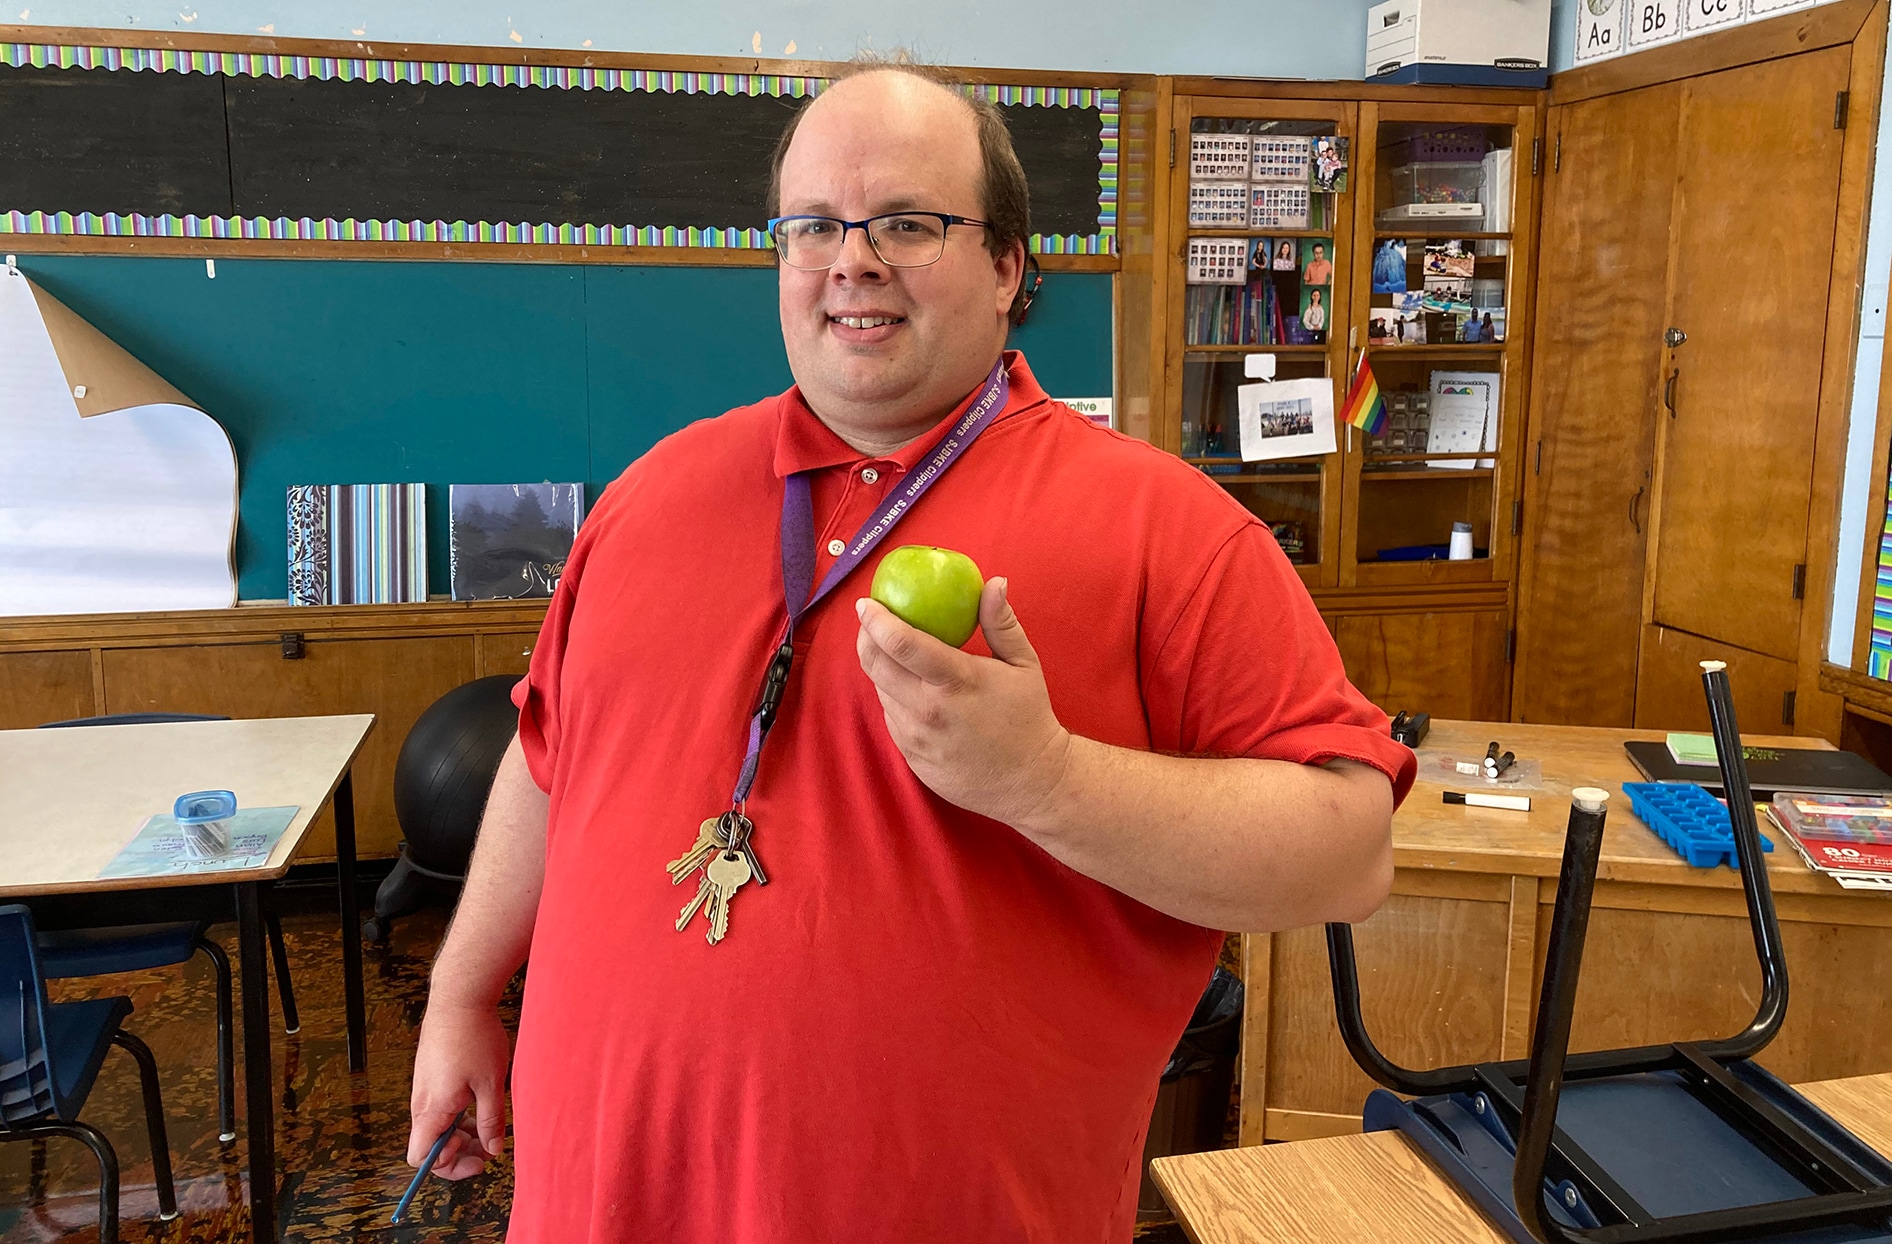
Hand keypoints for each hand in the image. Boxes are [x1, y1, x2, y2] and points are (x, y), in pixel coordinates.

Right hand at [407, 999, 510, 1179]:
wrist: (458, 998)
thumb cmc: (475, 1037)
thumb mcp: (491, 1084)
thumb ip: (491, 1121)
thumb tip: (493, 1149)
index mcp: (432, 1110)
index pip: (423, 1158)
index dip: (449, 1167)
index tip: (478, 1160)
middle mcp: (421, 1102)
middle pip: (431, 1145)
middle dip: (460, 1152)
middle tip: (490, 1147)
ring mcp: (424, 1087)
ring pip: (437, 1125)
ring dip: (462, 1132)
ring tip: (490, 1125)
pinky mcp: (430, 1075)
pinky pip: (439, 1106)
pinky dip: (458, 1113)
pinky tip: (481, 1101)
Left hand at [854, 577, 1071, 827]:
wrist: (1031, 783)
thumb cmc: (1030, 717)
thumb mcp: (1024, 665)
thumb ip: (1001, 622)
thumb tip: (994, 582)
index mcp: (956, 682)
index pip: (901, 644)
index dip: (877, 619)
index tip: (866, 603)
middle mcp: (928, 710)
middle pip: (875, 665)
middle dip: (865, 637)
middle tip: (870, 621)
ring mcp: (916, 737)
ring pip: (880, 690)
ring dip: (879, 667)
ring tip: (891, 650)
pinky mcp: (911, 756)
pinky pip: (891, 716)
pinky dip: (894, 695)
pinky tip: (910, 687)